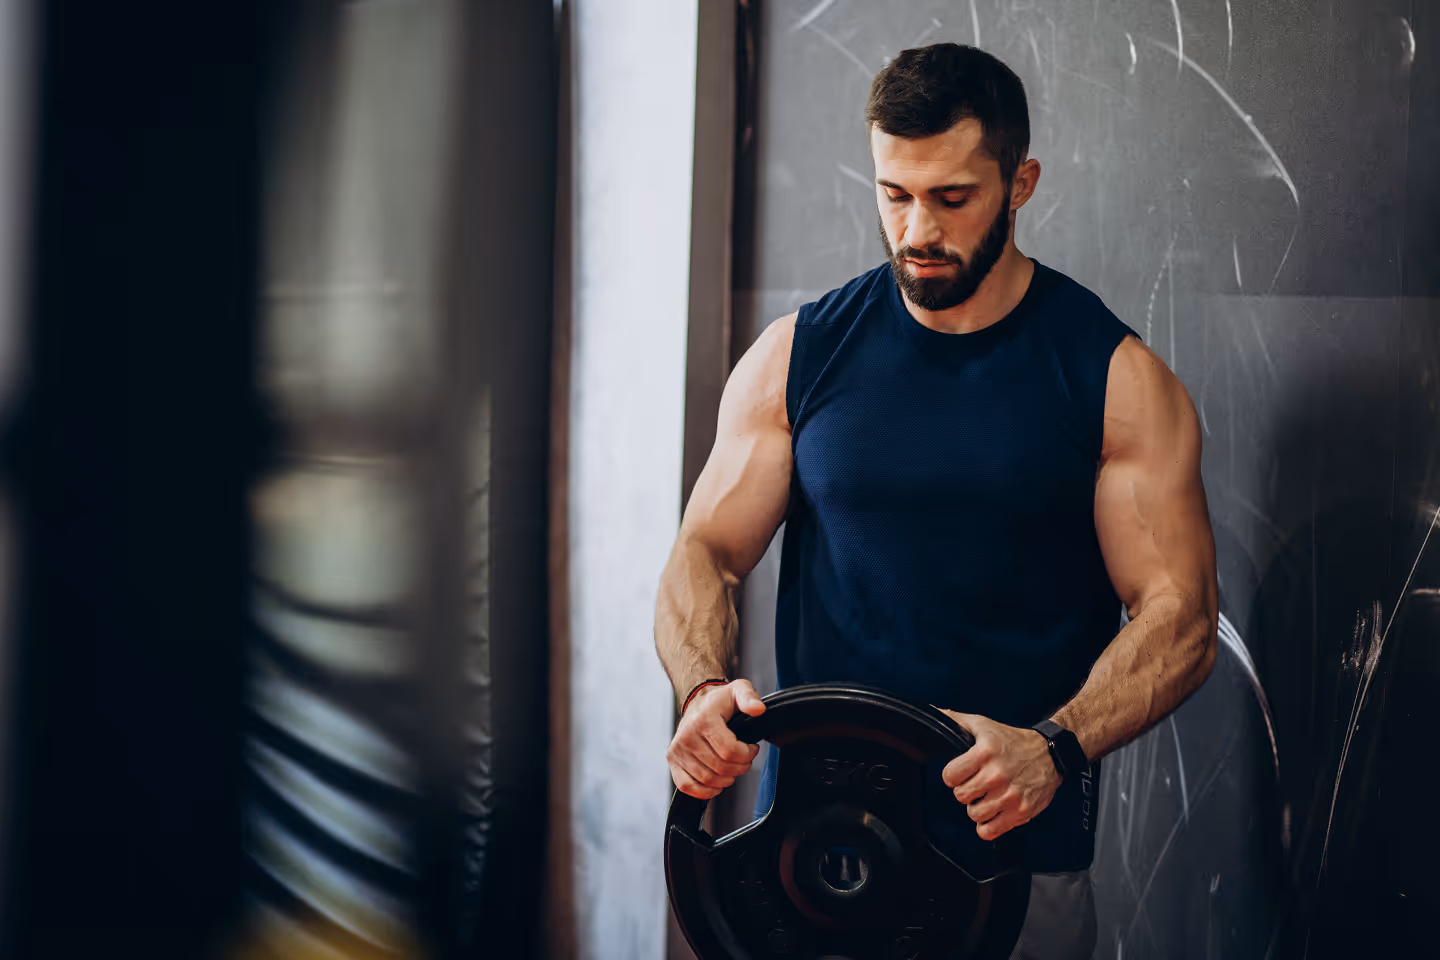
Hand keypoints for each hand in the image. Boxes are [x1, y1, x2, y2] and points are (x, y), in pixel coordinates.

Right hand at [666, 680, 766, 798]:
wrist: (697, 703)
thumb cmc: (718, 702)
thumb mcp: (738, 690)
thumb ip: (749, 697)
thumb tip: (758, 709)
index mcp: (704, 720)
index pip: (729, 751)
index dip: (747, 754)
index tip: (751, 748)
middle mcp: (687, 736)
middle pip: (720, 768)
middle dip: (739, 767)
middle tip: (744, 760)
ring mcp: (678, 750)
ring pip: (707, 779)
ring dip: (725, 780)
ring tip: (732, 769)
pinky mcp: (673, 760)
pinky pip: (687, 786)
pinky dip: (704, 791)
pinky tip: (715, 786)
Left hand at [936, 709, 1061, 840]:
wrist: (1050, 754)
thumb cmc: (1014, 741)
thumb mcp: (983, 725)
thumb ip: (956, 720)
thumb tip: (934, 713)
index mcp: (984, 753)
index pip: (949, 776)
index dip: (952, 775)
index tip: (961, 773)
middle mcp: (996, 775)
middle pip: (961, 796)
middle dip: (965, 790)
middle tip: (976, 784)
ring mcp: (1009, 796)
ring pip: (974, 814)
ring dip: (977, 807)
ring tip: (986, 797)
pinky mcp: (1021, 812)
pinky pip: (990, 831)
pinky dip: (988, 826)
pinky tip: (992, 813)